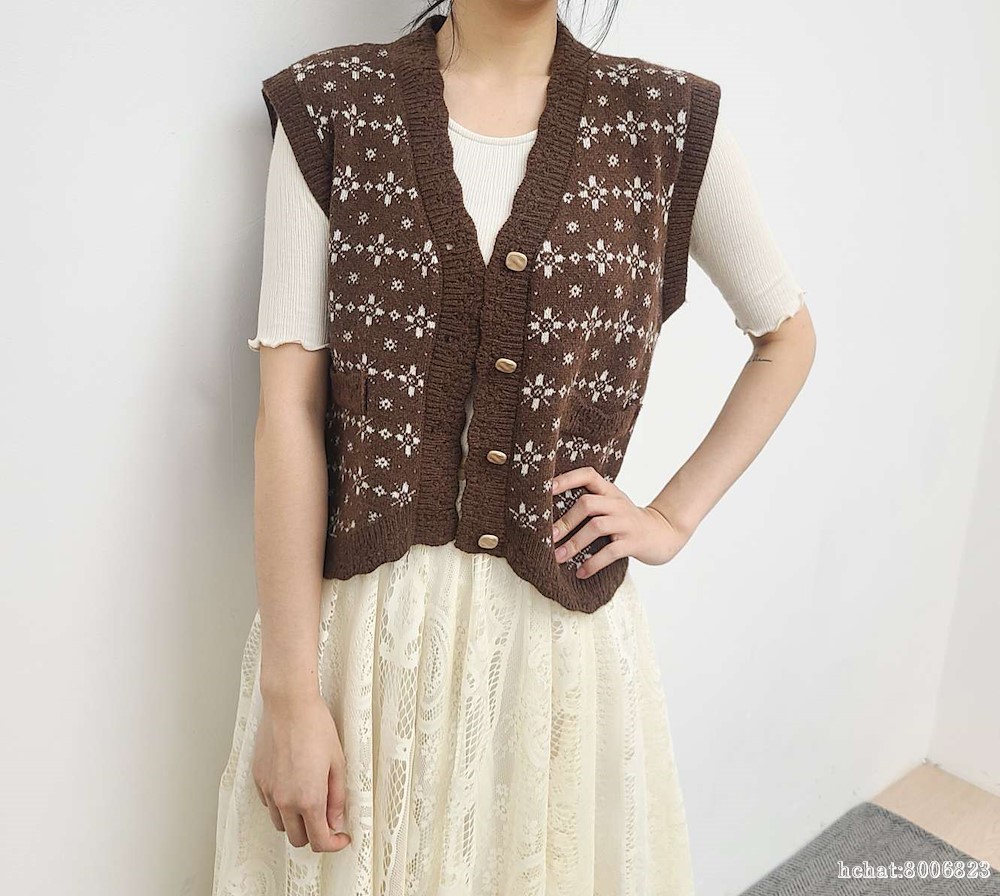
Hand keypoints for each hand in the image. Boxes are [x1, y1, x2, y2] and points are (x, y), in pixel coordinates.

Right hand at [252, 692, 351, 852]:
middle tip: (327, 819)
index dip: (333, 844)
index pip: (319, 841)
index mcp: (309, 799)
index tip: (341, 837)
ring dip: (296, 821)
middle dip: (314, 835)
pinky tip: (293, 785)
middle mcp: (285, 801)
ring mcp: (269, 791)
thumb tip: (336, 820)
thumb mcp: (338, 763)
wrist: (289, 705)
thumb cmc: (316, 727)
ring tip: (309, 800)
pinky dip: (281, 804)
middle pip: (297, 839)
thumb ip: (337, 797)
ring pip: (281, 824)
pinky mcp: (258, 779)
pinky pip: (269, 804)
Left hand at [551, 466, 690, 577]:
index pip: (588, 475)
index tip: (546, 489)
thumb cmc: (628, 521)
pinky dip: (593, 563)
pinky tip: (581, 572)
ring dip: (574, 543)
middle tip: (549, 537)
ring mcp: (626, 523)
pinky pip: (610, 552)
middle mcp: (617, 504)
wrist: (663, 533)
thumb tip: (551, 514)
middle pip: (587, 503)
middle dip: (565, 521)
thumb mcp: (612, 505)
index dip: (567, 479)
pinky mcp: (633, 543)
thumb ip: (591, 503)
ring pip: (596, 527)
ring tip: (559, 557)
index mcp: (610, 491)